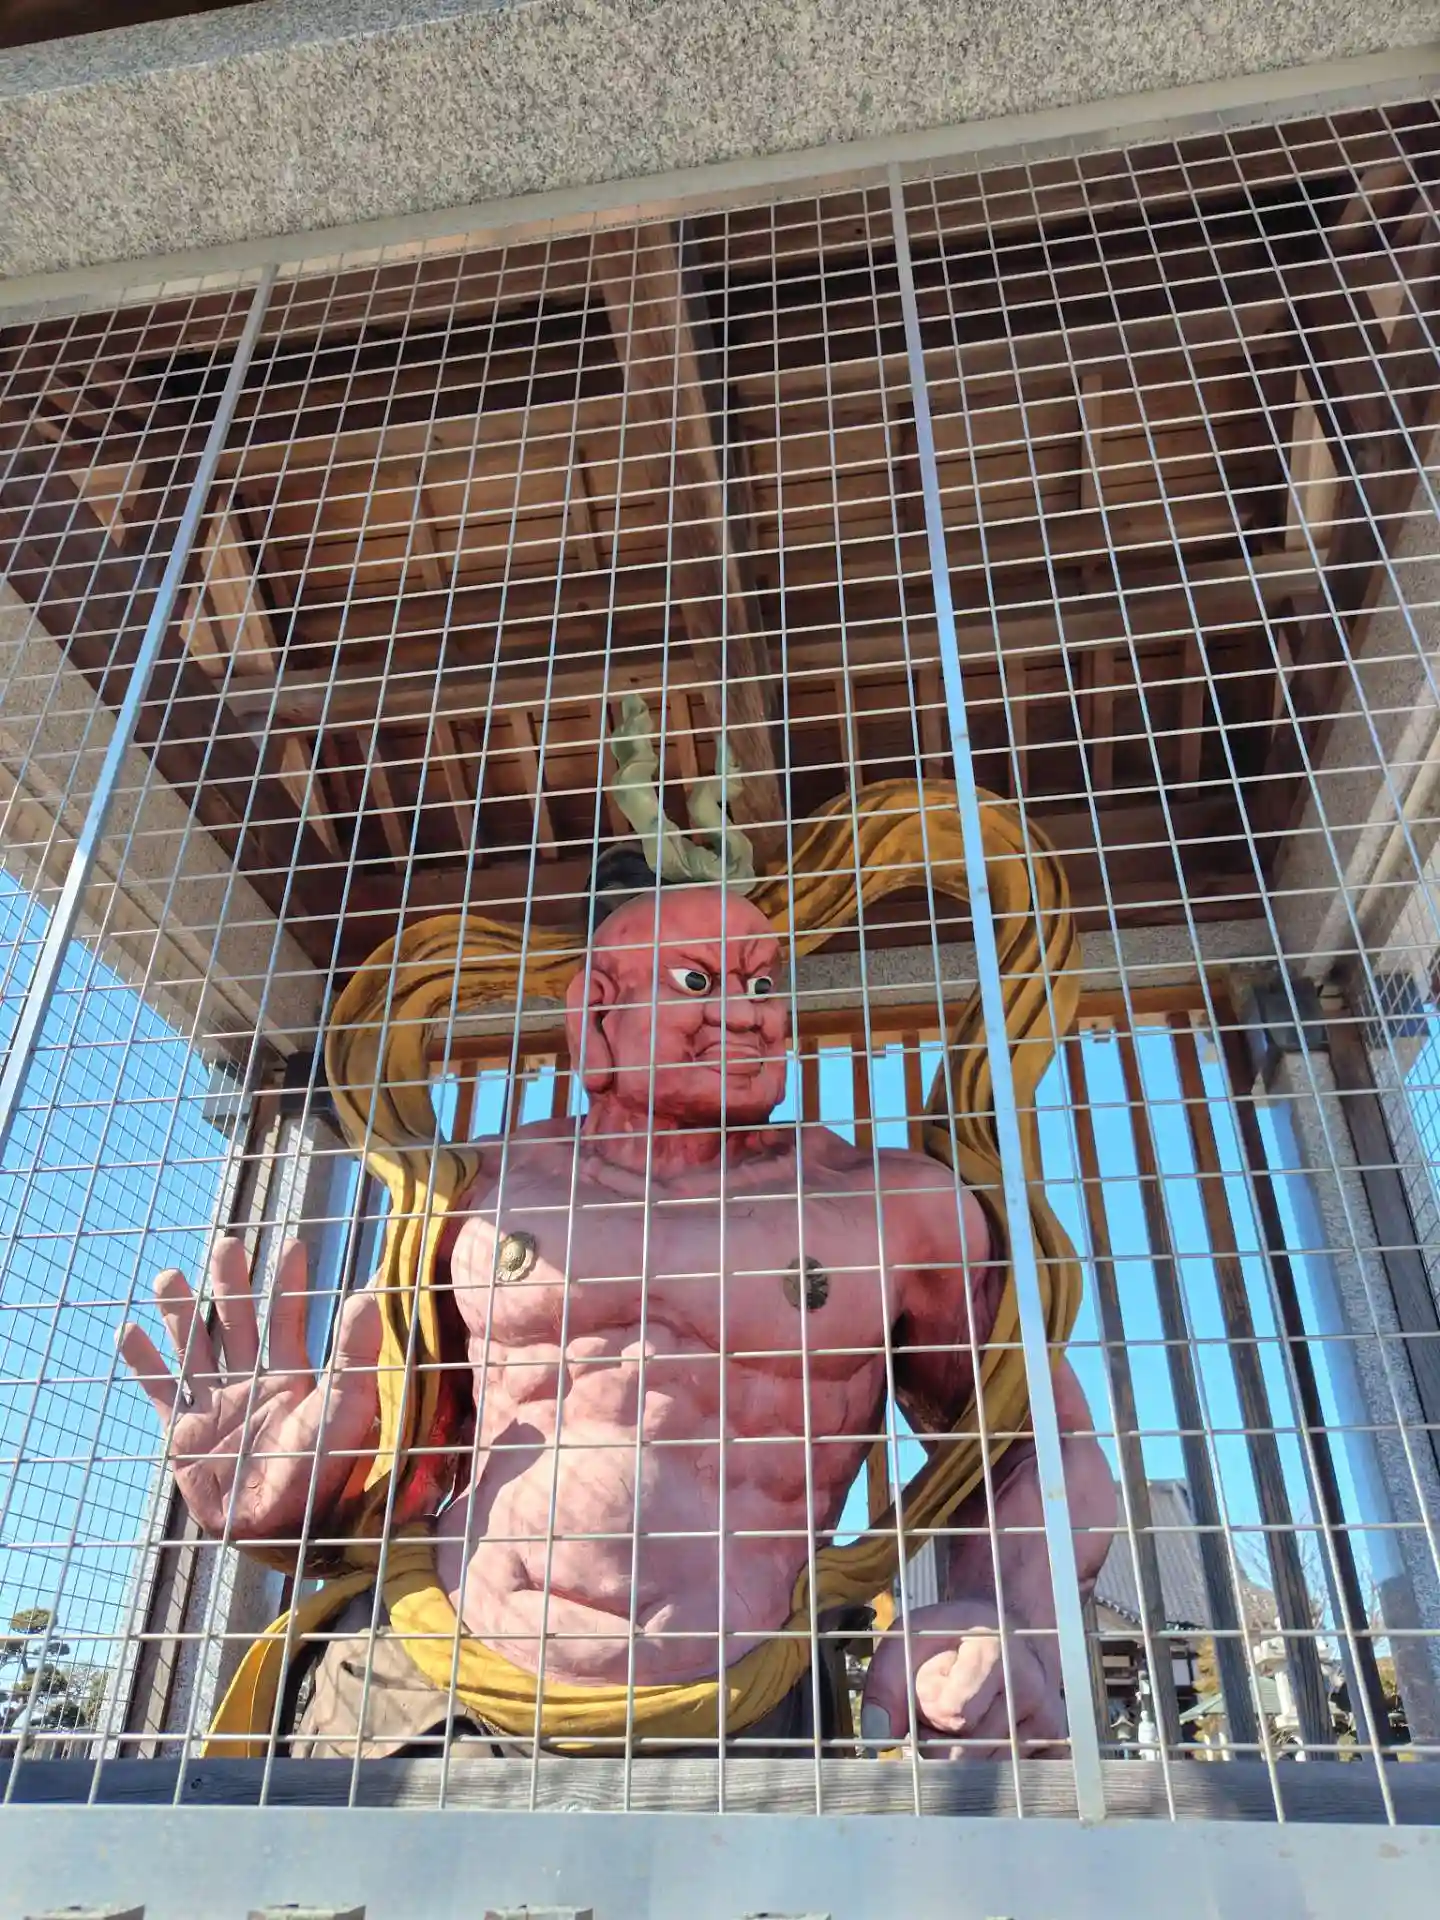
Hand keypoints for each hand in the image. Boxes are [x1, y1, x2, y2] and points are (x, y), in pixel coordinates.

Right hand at [119, 1236, 380, 1541]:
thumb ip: (355, 1355)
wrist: (279, 1532)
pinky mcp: (182, 1435)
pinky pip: (159, 1392)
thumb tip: (370, 1295)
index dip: (289, 1283)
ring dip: (180, 1314)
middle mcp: (251, 1386)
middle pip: (236, 1323)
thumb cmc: (322, 1475)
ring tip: (168, 1276)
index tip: (292, 1242)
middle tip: (227, 1242)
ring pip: (194, 1348)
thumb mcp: (347, 1409)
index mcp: (293, 1379)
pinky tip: (127, 1330)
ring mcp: (214, 1408)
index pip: (288, 1319)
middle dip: (230, 1284)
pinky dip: (143, 1363)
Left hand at [862, 1600, 1066, 1758]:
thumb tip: (878, 1736)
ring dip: (967, 1756)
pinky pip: (1019, 1779)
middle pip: (970, 1751)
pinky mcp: (1059, 1742)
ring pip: (991, 1770)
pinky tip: (989, 1739)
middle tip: (946, 1712)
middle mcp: (1031, 1686)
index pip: (955, 1714)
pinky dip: (994, 1768)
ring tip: (968, 1721)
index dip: (932, 1710)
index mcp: (994, 1652)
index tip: (936, 1688)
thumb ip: (885, 1684)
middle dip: (944, 1742)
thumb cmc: (949, 1637)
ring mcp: (1050, 1717)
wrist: (1001, 1626)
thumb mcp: (909, 1640)